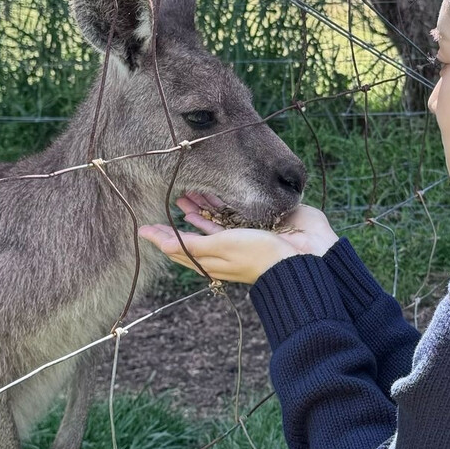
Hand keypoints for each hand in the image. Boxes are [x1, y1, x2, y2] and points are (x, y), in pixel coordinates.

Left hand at [138, 193, 339, 284]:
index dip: (163, 238)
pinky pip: (236, 207)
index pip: (182, 249)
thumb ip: (187, 244)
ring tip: (185, 187)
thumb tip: (150, 238)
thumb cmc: (259, 255)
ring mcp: (245, 233)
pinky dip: (222, 198)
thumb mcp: (218, 249)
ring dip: (201, 202)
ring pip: (216, 216)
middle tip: (167, 194)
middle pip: (198, 231)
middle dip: (183, 215)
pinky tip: (213, 188)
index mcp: (215, 261)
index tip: (144, 224)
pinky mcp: (261, 218)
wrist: (305, 254)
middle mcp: (228, 248)